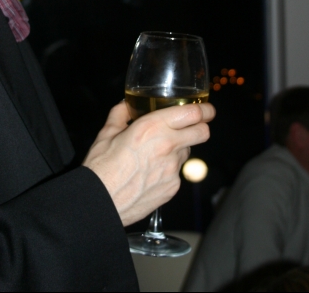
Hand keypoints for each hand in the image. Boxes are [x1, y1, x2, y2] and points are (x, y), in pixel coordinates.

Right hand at [82, 100, 214, 225]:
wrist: (101, 202)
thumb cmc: (101, 167)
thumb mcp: (107, 133)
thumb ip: (120, 114)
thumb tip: (126, 105)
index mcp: (152, 127)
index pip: (193, 114)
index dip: (205, 109)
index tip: (207, 108)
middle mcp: (167, 146)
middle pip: (202, 132)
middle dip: (202, 126)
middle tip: (195, 125)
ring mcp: (172, 168)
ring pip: (188, 151)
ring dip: (180, 148)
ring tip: (158, 152)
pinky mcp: (173, 187)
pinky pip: (177, 171)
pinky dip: (169, 168)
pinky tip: (151, 172)